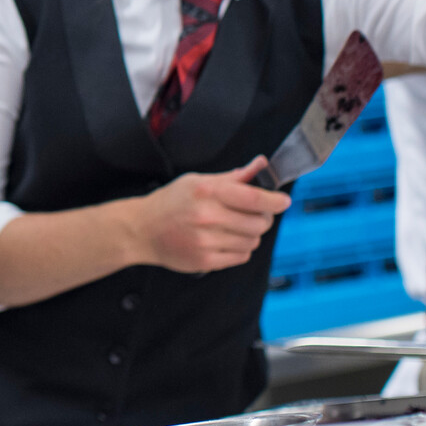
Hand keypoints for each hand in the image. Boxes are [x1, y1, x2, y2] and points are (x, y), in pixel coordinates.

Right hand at [131, 158, 290, 273]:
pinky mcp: (205, 260)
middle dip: (262, 218)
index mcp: (206, 192)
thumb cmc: (170, 202)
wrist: (141, 230)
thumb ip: (232, 176)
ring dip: (250, 234)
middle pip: (258, 222)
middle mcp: (206, 216)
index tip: (283, 202)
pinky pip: (241, 256)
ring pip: (252, 241)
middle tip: (252, 214)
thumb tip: (260, 164)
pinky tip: (224, 240)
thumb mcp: (197, 181)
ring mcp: (205, 240)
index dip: (274, 201)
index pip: (253, 197)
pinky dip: (239, 249)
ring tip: (233, 227)